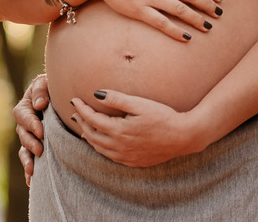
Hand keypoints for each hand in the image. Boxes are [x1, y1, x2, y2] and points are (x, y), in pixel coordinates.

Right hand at [13, 74, 49, 185]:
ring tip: (32, 170)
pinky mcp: (37, 147)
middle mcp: (26, 123)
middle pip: (22, 134)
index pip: (23, 115)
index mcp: (26, 106)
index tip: (41, 131)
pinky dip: (29, 169)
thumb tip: (39, 105)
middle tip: (40, 150)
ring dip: (27, 159)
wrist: (65, 94)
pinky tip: (31, 180)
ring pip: (24, 149)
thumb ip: (40, 90)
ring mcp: (31, 136)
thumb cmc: (55, 86)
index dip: (30, 123)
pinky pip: (30, 158)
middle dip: (30, 143)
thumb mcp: (46, 81)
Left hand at [69, 91, 207, 166]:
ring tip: (82, 126)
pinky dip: (100, 147)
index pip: (92, 119)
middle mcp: (119, 147)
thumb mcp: (139, 104)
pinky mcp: (133, 162)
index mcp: (119, 131)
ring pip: (99, 148)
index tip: (74, 99)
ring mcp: (126, 157)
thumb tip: (96, 93)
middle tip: (75, 111)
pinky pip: (110, 156)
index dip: (81, 108)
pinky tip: (100, 142)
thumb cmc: (163, 117)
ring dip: (88, 136)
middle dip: (81, 122)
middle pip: (92, 135)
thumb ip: (116, 98)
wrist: (183, 137)